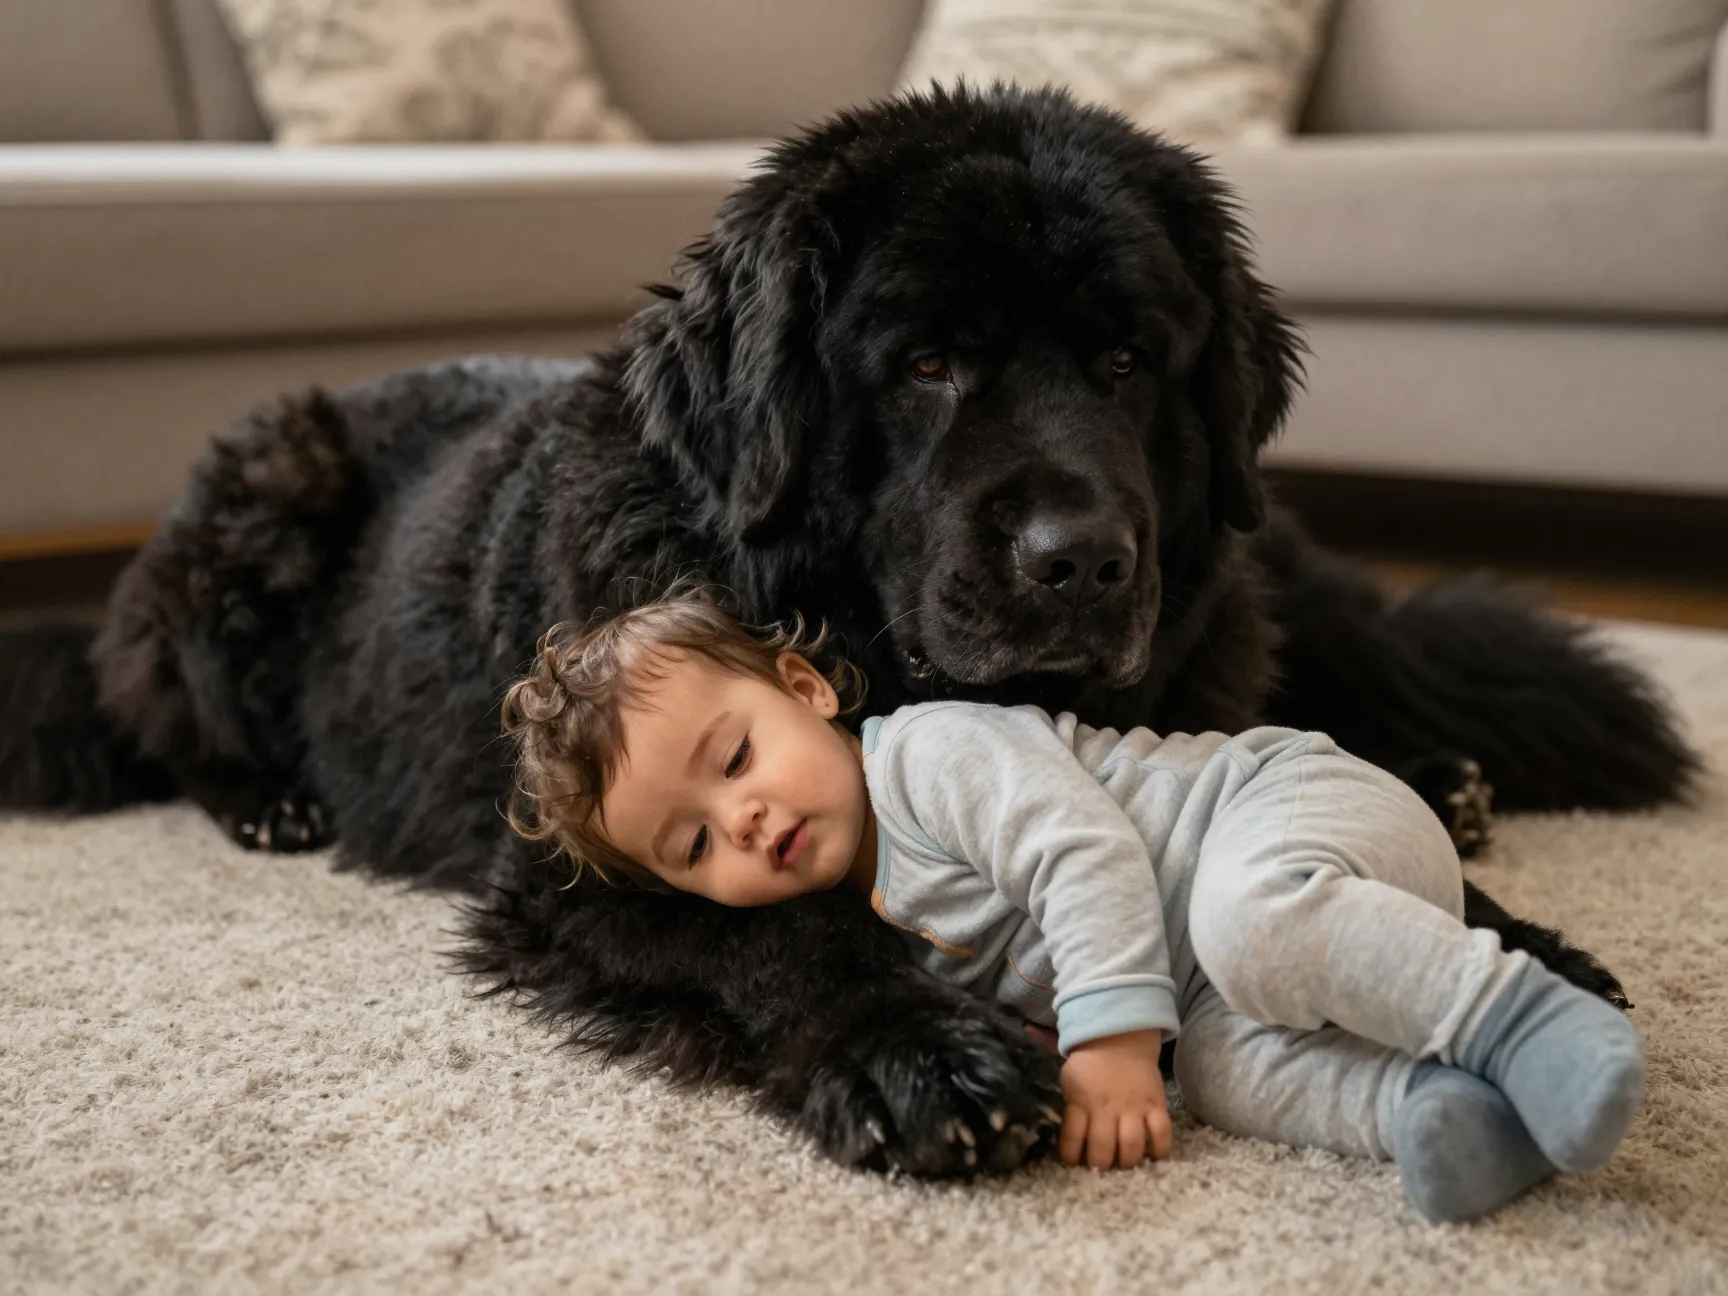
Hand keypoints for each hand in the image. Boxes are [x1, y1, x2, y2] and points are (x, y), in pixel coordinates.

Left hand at [1059, 1029, 1172, 1169]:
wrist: (1119, 1039)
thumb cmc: (1090, 1065)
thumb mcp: (1070, 1082)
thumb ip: (1071, 1109)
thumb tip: (1071, 1140)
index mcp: (1081, 1103)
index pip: (1072, 1138)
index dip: (1070, 1157)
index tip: (1073, 1165)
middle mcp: (1107, 1108)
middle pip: (1103, 1148)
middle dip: (1100, 1165)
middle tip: (1101, 1168)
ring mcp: (1133, 1107)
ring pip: (1132, 1145)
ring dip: (1127, 1161)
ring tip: (1125, 1163)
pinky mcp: (1155, 1105)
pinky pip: (1162, 1132)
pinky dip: (1160, 1149)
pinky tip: (1154, 1156)